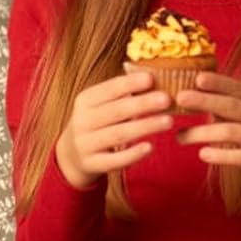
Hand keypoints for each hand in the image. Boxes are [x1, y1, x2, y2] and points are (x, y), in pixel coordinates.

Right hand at [55, 70, 172, 189]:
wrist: (71, 155)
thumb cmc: (99, 122)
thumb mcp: (103, 105)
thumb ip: (124, 93)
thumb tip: (156, 76)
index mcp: (85, 101)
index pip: (109, 90)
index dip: (129, 84)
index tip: (151, 78)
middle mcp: (82, 121)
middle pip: (116, 111)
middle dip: (142, 104)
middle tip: (166, 99)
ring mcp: (85, 144)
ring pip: (118, 135)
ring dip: (145, 127)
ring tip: (169, 121)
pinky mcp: (92, 164)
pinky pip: (114, 160)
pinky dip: (132, 154)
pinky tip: (150, 147)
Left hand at [176, 72, 240, 199]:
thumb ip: (222, 105)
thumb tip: (186, 94)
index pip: (236, 88)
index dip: (218, 82)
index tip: (197, 78)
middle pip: (232, 106)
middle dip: (205, 101)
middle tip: (180, 98)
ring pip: (231, 132)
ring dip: (202, 133)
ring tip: (180, 137)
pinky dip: (221, 155)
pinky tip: (203, 154)